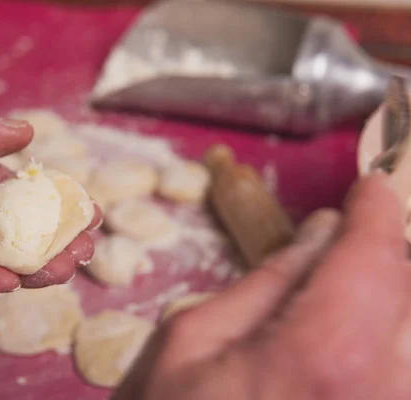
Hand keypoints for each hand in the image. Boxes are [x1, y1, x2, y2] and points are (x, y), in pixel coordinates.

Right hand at [114, 173, 410, 399]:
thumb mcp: (191, 344)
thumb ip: (264, 282)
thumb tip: (318, 234)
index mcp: (328, 353)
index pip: (378, 254)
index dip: (378, 210)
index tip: (370, 187)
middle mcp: (389, 389)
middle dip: (389, 252)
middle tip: (356, 238)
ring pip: (409, 328)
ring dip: (390, 296)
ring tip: (350, 284)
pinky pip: (399, 365)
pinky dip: (388, 335)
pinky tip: (360, 325)